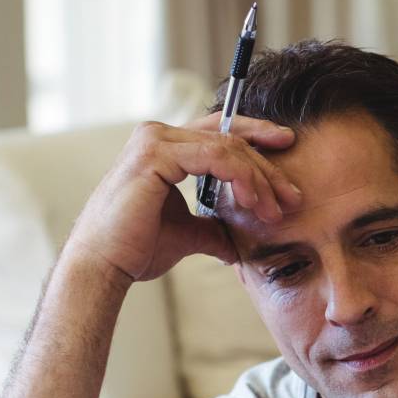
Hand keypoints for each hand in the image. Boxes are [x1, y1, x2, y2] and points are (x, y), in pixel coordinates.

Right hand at [63, 112, 302, 283]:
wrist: (105, 266)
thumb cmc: (135, 249)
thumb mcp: (187, 234)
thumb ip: (212, 229)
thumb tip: (235, 244)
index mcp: (164, 146)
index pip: (220, 132)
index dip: (256, 137)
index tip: (288, 150)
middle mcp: (157, 135)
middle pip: (229, 137)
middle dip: (267, 168)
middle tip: (292, 196)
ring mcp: (155, 140)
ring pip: (228, 147)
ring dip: (259, 179)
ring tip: (274, 210)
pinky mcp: (155, 154)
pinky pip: (216, 157)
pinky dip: (241, 178)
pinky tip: (252, 202)